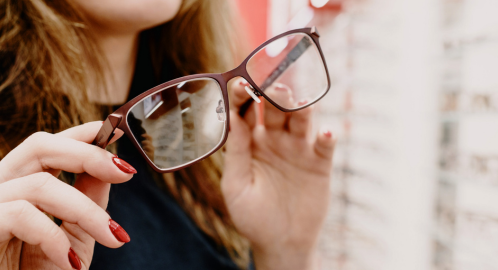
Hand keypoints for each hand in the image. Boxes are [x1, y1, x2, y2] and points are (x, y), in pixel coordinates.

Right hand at [0, 122, 133, 269]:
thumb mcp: (72, 242)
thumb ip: (86, 203)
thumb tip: (110, 167)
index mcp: (8, 193)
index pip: (42, 149)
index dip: (79, 135)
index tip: (114, 130)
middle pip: (36, 148)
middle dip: (87, 155)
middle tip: (125, 171)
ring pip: (37, 184)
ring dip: (85, 210)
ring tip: (112, 237)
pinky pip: (18, 215)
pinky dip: (52, 237)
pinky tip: (68, 263)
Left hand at [222, 79, 335, 268]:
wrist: (281, 243)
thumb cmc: (252, 216)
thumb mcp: (236, 186)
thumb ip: (236, 152)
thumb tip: (233, 118)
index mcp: (250, 142)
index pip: (246, 111)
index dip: (244, 96)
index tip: (242, 84)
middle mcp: (275, 139)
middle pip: (275, 110)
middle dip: (273, 95)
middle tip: (273, 86)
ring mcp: (298, 148)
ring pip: (301, 120)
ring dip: (301, 109)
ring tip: (299, 103)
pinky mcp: (319, 163)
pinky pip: (325, 146)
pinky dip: (327, 137)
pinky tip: (325, 134)